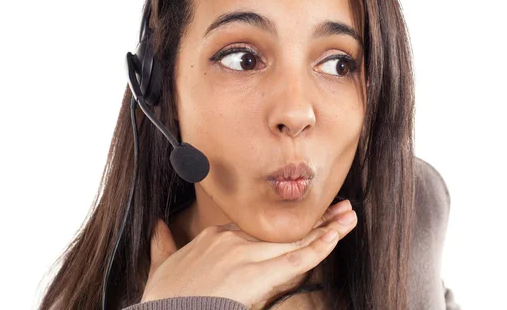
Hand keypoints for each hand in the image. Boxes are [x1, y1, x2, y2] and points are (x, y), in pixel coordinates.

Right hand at [139, 199, 356, 307]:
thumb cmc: (163, 297)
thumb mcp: (160, 266)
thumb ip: (163, 243)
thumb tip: (158, 225)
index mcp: (216, 236)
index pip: (259, 230)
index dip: (286, 228)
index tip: (305, 223)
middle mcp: (234, 240)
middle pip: (282, 230)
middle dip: (315, 220)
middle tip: (341, 209)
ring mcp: (246, 256)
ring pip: (293, 241)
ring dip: (326, 229)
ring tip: (349, 217)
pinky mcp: (255, 276)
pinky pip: (294, 261)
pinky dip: (316, 249)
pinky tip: (334, 238)